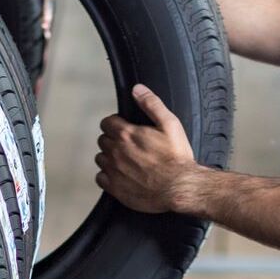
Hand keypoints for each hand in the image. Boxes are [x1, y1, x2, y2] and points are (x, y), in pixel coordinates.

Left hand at [95, 84, 198, 213]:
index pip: (107, 123)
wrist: (179, 188)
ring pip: (100, 158)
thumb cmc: (176, 159)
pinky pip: (100, 178)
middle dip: (112, 140)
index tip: (123, 128)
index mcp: (127, 134)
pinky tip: (119, 175)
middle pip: (103, 140)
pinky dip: (107, 176)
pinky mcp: (115, 188)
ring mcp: (114, 171)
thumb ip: (152, 104)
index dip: (115, 123)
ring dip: (109, 157)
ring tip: (124, 160)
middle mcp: (116, 152)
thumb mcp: (170, 124)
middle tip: (127, 145)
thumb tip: (138, 90)